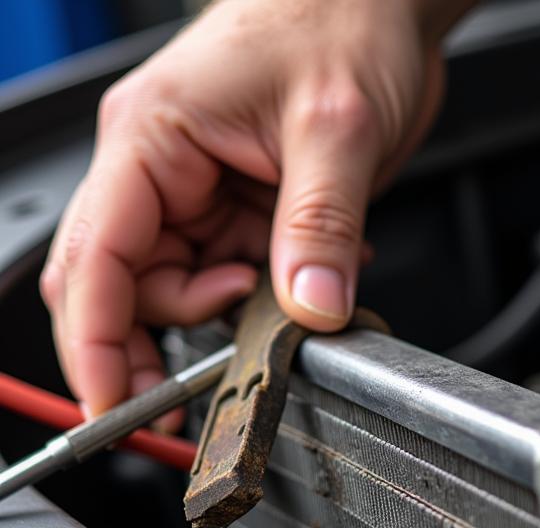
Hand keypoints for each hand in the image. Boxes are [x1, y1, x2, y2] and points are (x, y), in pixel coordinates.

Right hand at [40, 0, 468, 426]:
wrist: (378, 1)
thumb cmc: (340, 19)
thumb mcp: (335, 129)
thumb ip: (319, 228)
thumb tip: (307, 310)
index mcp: (152, 141)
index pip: (95, 263)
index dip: (95, 347)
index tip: (113, 409)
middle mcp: (162, 170)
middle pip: (126, 289)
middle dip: (149, 350)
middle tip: (193, 401)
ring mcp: (200, 192)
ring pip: (183, 291)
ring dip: (227, 323)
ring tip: (284, 311)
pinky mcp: (241, 207)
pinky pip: (235, 276)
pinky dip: (265, 299)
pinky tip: (305, 280)